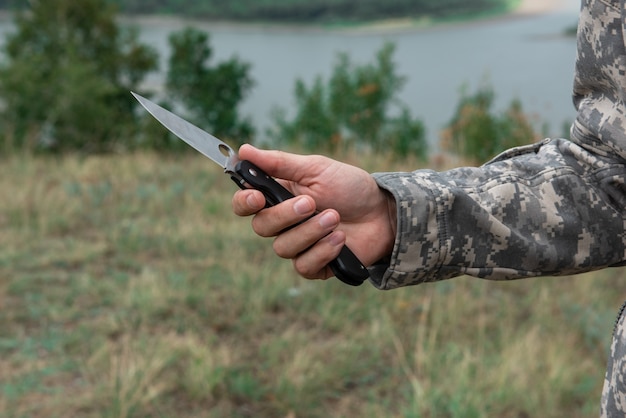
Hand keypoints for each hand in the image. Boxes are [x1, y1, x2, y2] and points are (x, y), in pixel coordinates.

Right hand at [232, 144, 396, 279]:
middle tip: (311, 203)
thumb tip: (244, 150)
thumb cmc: (349, 187)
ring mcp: (299, 246)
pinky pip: (303, 266)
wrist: (383, 212)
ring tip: (335, 217)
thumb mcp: (316, 168)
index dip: (244, 202)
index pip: (245, 204)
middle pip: (261, 227)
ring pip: (283, 247)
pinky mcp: (315, 265)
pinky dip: (322, 251)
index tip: (257, 197)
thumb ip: (280, 163)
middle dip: (285, 216)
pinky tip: (340, 240)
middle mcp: (283, 223)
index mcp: (278, 196)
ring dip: (310, 231)